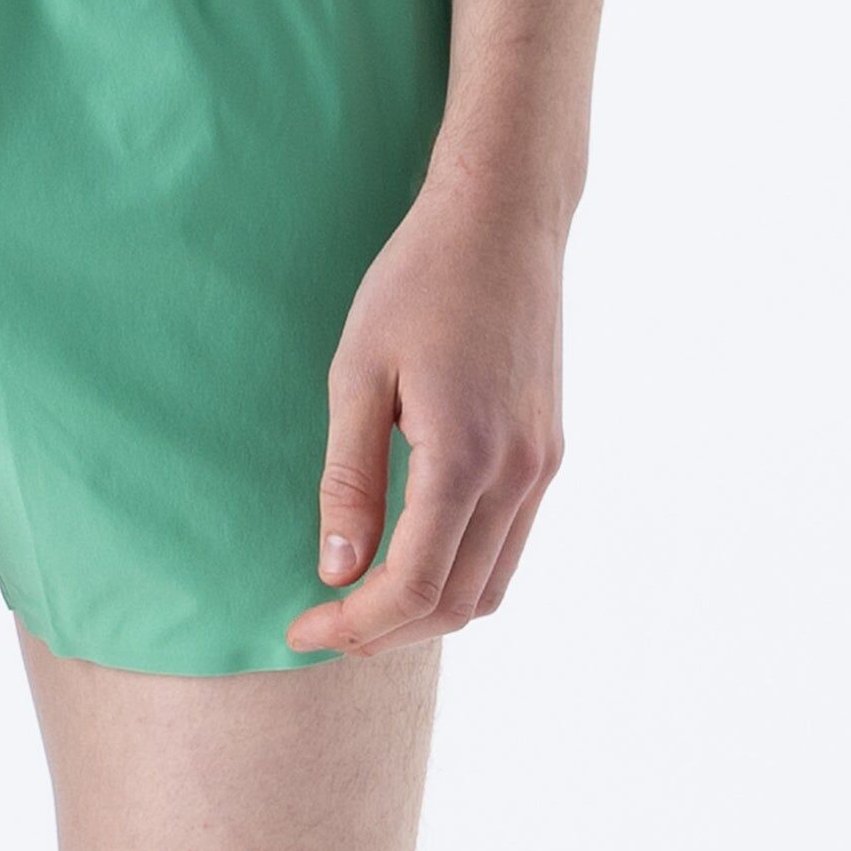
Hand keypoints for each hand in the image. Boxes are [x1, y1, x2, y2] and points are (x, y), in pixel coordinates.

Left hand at [284, 182, 565, 656]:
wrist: (503, 219)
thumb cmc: (418, 281)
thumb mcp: (359, 371)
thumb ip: (350, 478)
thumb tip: (337, 572)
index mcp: (465, 456)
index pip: (414, 586)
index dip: (356, 626)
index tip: (302, 629)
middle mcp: (517, 474)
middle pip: (456, 604)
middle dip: (386, 631)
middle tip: (323, 623)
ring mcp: (541, 466)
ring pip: (492, 587)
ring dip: (427, 610)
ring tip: (362, 600)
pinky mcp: (548, 451)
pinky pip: (510, 545)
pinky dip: (461, 572)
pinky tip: (412, 552)